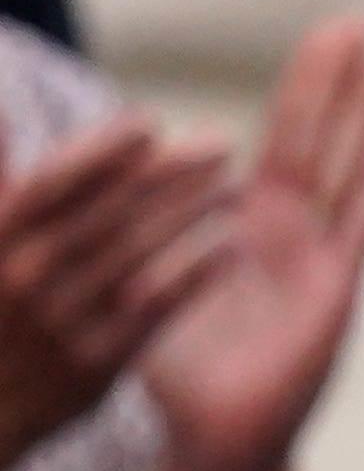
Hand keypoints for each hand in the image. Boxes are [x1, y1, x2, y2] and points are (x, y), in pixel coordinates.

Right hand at [0, 109, 231, 470]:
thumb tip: (3, 109)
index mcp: (1, 235)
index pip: (57, 179)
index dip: (103, 148)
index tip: (150, 122)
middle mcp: (28, 274)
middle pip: (111, 210)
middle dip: (171, 172)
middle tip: (222, 142)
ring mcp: (64, 320)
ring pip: (140, 255)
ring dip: (192, 216)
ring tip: (234, 189)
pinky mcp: (98, 362)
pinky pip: (156, 311)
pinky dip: (193, 278)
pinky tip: (229, 252)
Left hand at [141, 16, 363, 470]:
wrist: (212, 439)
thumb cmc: (181, 368)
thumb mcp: (142, 277)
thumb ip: (130, 224)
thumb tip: (79, 163)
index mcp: (249, 224)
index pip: (282, 138)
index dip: (304, 87)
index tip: (325, 37)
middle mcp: (292, 235)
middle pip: (317, 139)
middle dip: (337, 80)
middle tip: (357, 19)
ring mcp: (319, 262)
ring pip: (339, 170)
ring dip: (359, 117)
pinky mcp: (330, 295)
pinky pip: (355, 230)